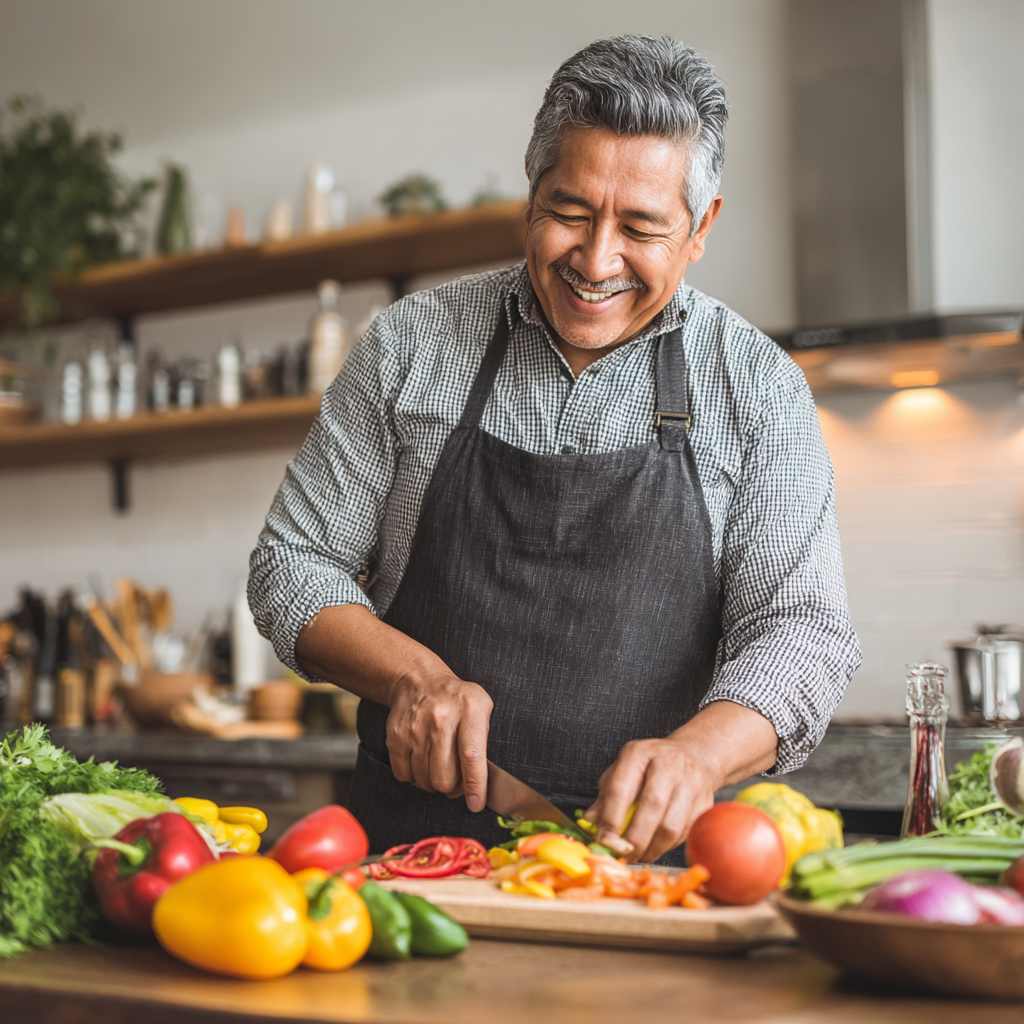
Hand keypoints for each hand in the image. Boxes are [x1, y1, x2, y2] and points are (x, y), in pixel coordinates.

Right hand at [385, 670, 492, 811]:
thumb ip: (484, 742)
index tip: (476, 804)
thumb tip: (481, 784)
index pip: (472, 756)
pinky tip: (422, 761)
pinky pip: (404, 775)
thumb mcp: (482, 709)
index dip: (474, 785)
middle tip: (456, 781)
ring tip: (439, 767)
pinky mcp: (396, 736)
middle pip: (444, 777)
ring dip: (433, 783)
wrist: (419, 681)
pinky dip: (414, 777)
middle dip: (452, 788)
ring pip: (424, 781)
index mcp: (469, 709)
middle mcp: (441, 718)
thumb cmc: (457, 701)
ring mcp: (416, 727)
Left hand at [586, 736, 716, 862]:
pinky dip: (667, 847)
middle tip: (622, 854)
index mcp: (640, 753)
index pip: (622, 788)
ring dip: (651, 848)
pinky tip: (655, 848)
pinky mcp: (705, 803)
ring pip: (671, 825)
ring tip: (637, 855)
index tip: (604, 840)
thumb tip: (590, 824)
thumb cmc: (650, 766)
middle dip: (634, 838)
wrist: (693, 756)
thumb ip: (605, 796)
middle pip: (651, 806)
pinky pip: (685, 833)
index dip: (611, 818)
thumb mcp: (622, 770)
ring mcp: (691, 782)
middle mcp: (668, 763)